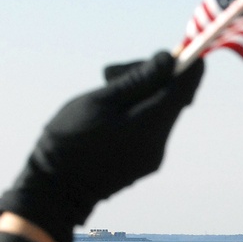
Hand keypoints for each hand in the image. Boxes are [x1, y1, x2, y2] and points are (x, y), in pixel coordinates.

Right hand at [0, 52, 203, 241]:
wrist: (55, 191)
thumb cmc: (69, 141)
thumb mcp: (99, 102)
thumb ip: (137, 81)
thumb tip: (169, 60)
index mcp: (150, 125)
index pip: (183, 89)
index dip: (187, 67)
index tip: (183, 50)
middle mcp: (160, 142)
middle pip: (172, 98)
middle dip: (151, 78)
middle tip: (112, 72)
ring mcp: (154, 155)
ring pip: (161, 112)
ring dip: (141, 95)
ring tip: (104, 91)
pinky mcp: (146, 162)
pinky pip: (151, 128)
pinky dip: (138, 114)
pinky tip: (109, 115)